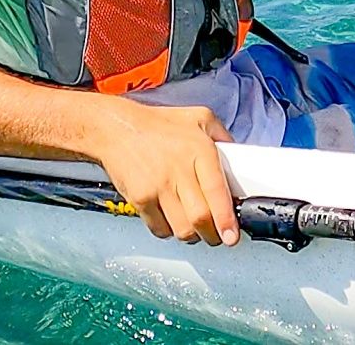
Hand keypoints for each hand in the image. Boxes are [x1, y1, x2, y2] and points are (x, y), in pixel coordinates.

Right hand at [84, 99, 239, 244]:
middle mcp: (178, 169)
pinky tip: (172, 219)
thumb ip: (222, 137)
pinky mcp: (140, 199)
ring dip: (193, 236)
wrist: (116, 128)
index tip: (232, 235)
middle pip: (201, 218)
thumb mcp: (199, 118)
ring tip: (196, 228)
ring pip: (182, 229)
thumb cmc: (159, 124)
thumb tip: (238, 160)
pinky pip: (160, 229)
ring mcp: (157, 186)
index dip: (226, 219)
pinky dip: (169, 231)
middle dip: (213, 235)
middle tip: (218, 236)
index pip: (217, 191)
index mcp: (199, 149)